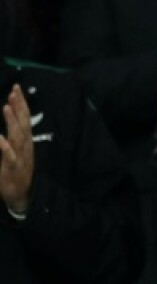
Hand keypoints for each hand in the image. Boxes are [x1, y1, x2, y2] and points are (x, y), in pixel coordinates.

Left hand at [0, 85, 34, 214]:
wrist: (22, 195)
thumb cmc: (16, 171)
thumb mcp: (15, 152)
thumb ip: (12, 138)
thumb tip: (9, 123)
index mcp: (25, 140)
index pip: (24, 118)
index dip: (21, 103)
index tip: (16, 88)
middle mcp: (25, 145)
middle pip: (23, 122)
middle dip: (18, 106)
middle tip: (14, 91)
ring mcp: (20, 155)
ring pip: (17, 135)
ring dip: (12, 121)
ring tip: (6, 107)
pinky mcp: (12, 167)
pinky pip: (8, 155)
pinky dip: (4, 146)